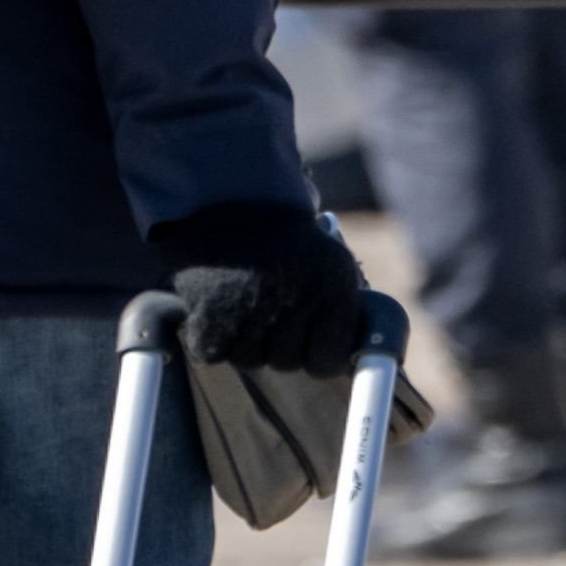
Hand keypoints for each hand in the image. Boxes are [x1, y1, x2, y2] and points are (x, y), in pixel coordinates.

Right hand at [149, 200, 371, 377]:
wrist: (230, 202)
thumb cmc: (287, 245)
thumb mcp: (331, 265)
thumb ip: (341, 311)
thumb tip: (355, 359)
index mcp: (334, 288)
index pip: (329, 358)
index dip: (318, 359)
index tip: (309, 347)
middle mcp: (296, 297)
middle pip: (286, 363)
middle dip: (277, 347)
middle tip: (268, 312)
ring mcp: (251, 305)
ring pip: (248, 359)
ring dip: (243, 343)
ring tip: (242, 305)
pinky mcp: (210, 310)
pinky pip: (212, 353)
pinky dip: (209, 339)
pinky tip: (215, 310)